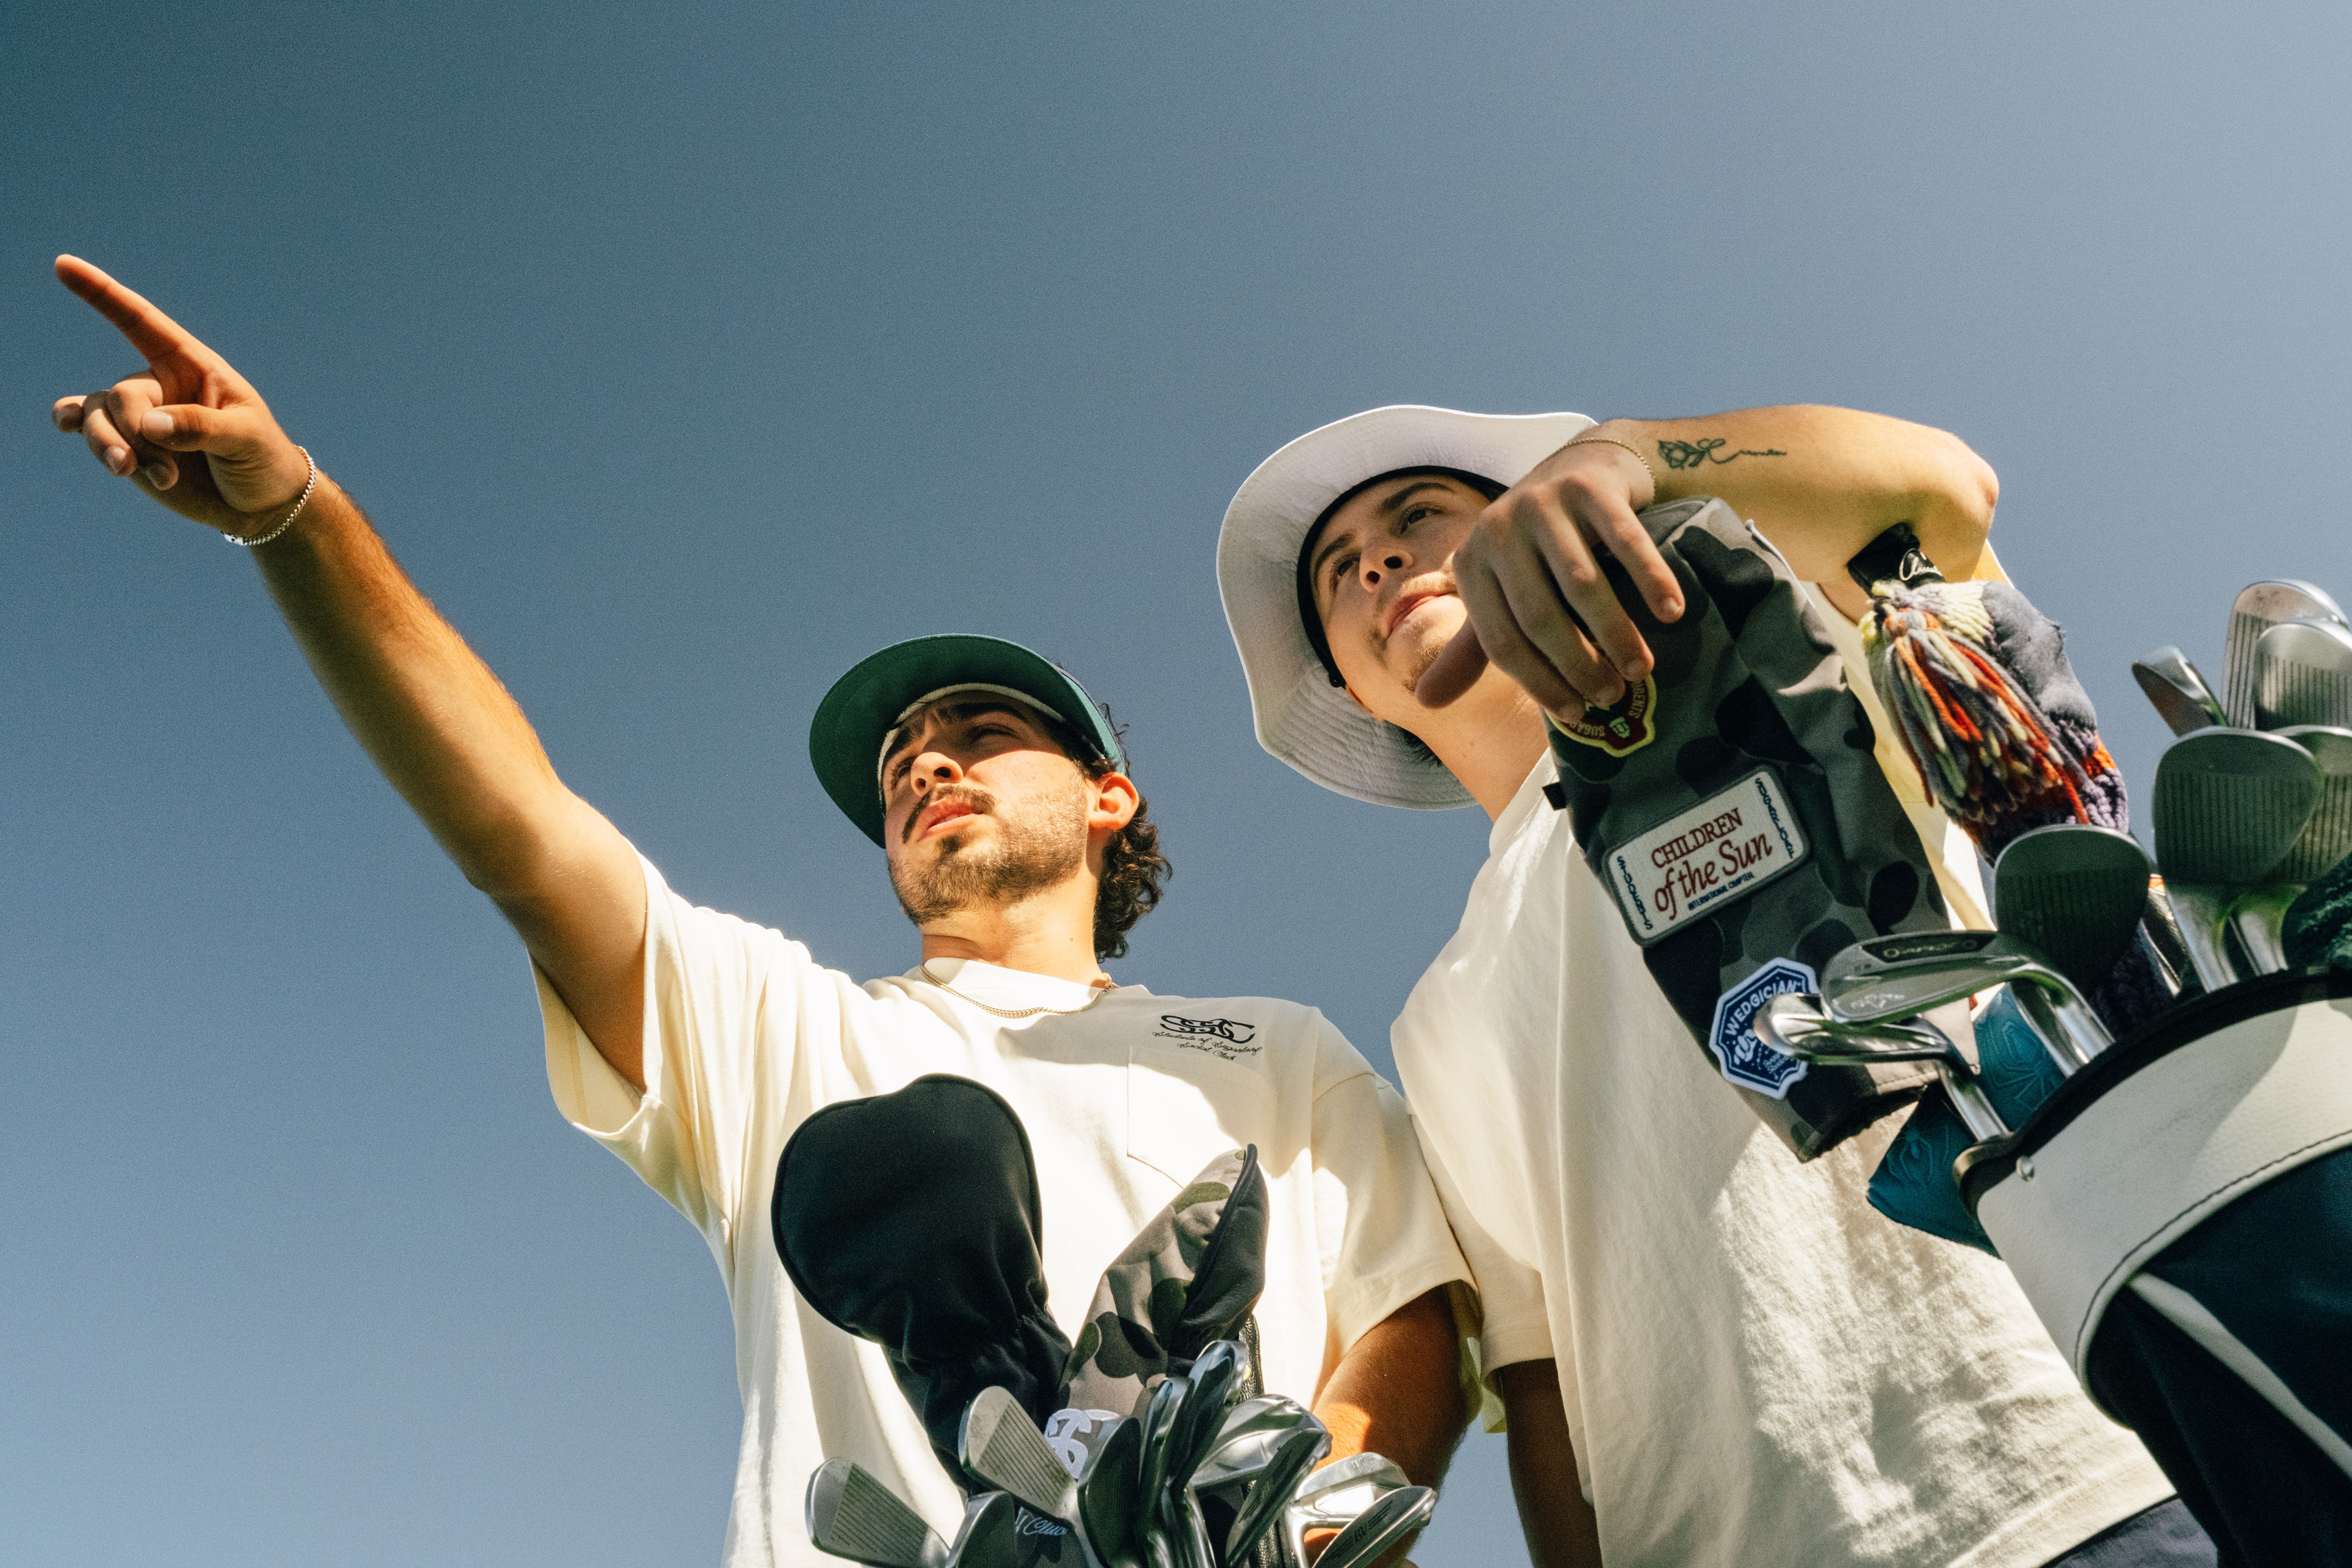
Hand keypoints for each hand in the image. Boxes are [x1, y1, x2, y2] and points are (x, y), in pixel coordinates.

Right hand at [50, 256, 309, 537]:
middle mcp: (160, 384)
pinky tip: (65, 425)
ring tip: (145, 476)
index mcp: (192, 366)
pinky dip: (74, 425)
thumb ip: (202, 427)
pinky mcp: (128, 445)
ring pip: (97, 415)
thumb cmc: (262, 459)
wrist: (259, 502)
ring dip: (111, 447)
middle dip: (136, 434)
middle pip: (122, 395)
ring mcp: (140, 414)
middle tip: (169, 473)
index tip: (63, 264)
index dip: (103, 293)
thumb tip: (149, 424)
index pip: (143, 322)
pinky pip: (87, 425)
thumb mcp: (247, 438)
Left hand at [1414, 434, 1683, 714]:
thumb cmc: (1538, 549)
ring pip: (1581, 587)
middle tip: (1613, 696)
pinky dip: (1651, 580)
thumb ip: (1470, 647)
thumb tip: (1424, 701)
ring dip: (1615, 635)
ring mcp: (1542, 504)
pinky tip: (1671, 613)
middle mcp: (1498, 531)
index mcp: (1470, 565)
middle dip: (1579, 667)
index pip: (1501, 643)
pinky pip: (1625, 542)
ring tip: (1640, 670)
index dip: (1540, 684)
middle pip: (1540, 619)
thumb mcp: (1499, 593)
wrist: (1582, 466)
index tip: (1577, 714)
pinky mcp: (1589, 486)